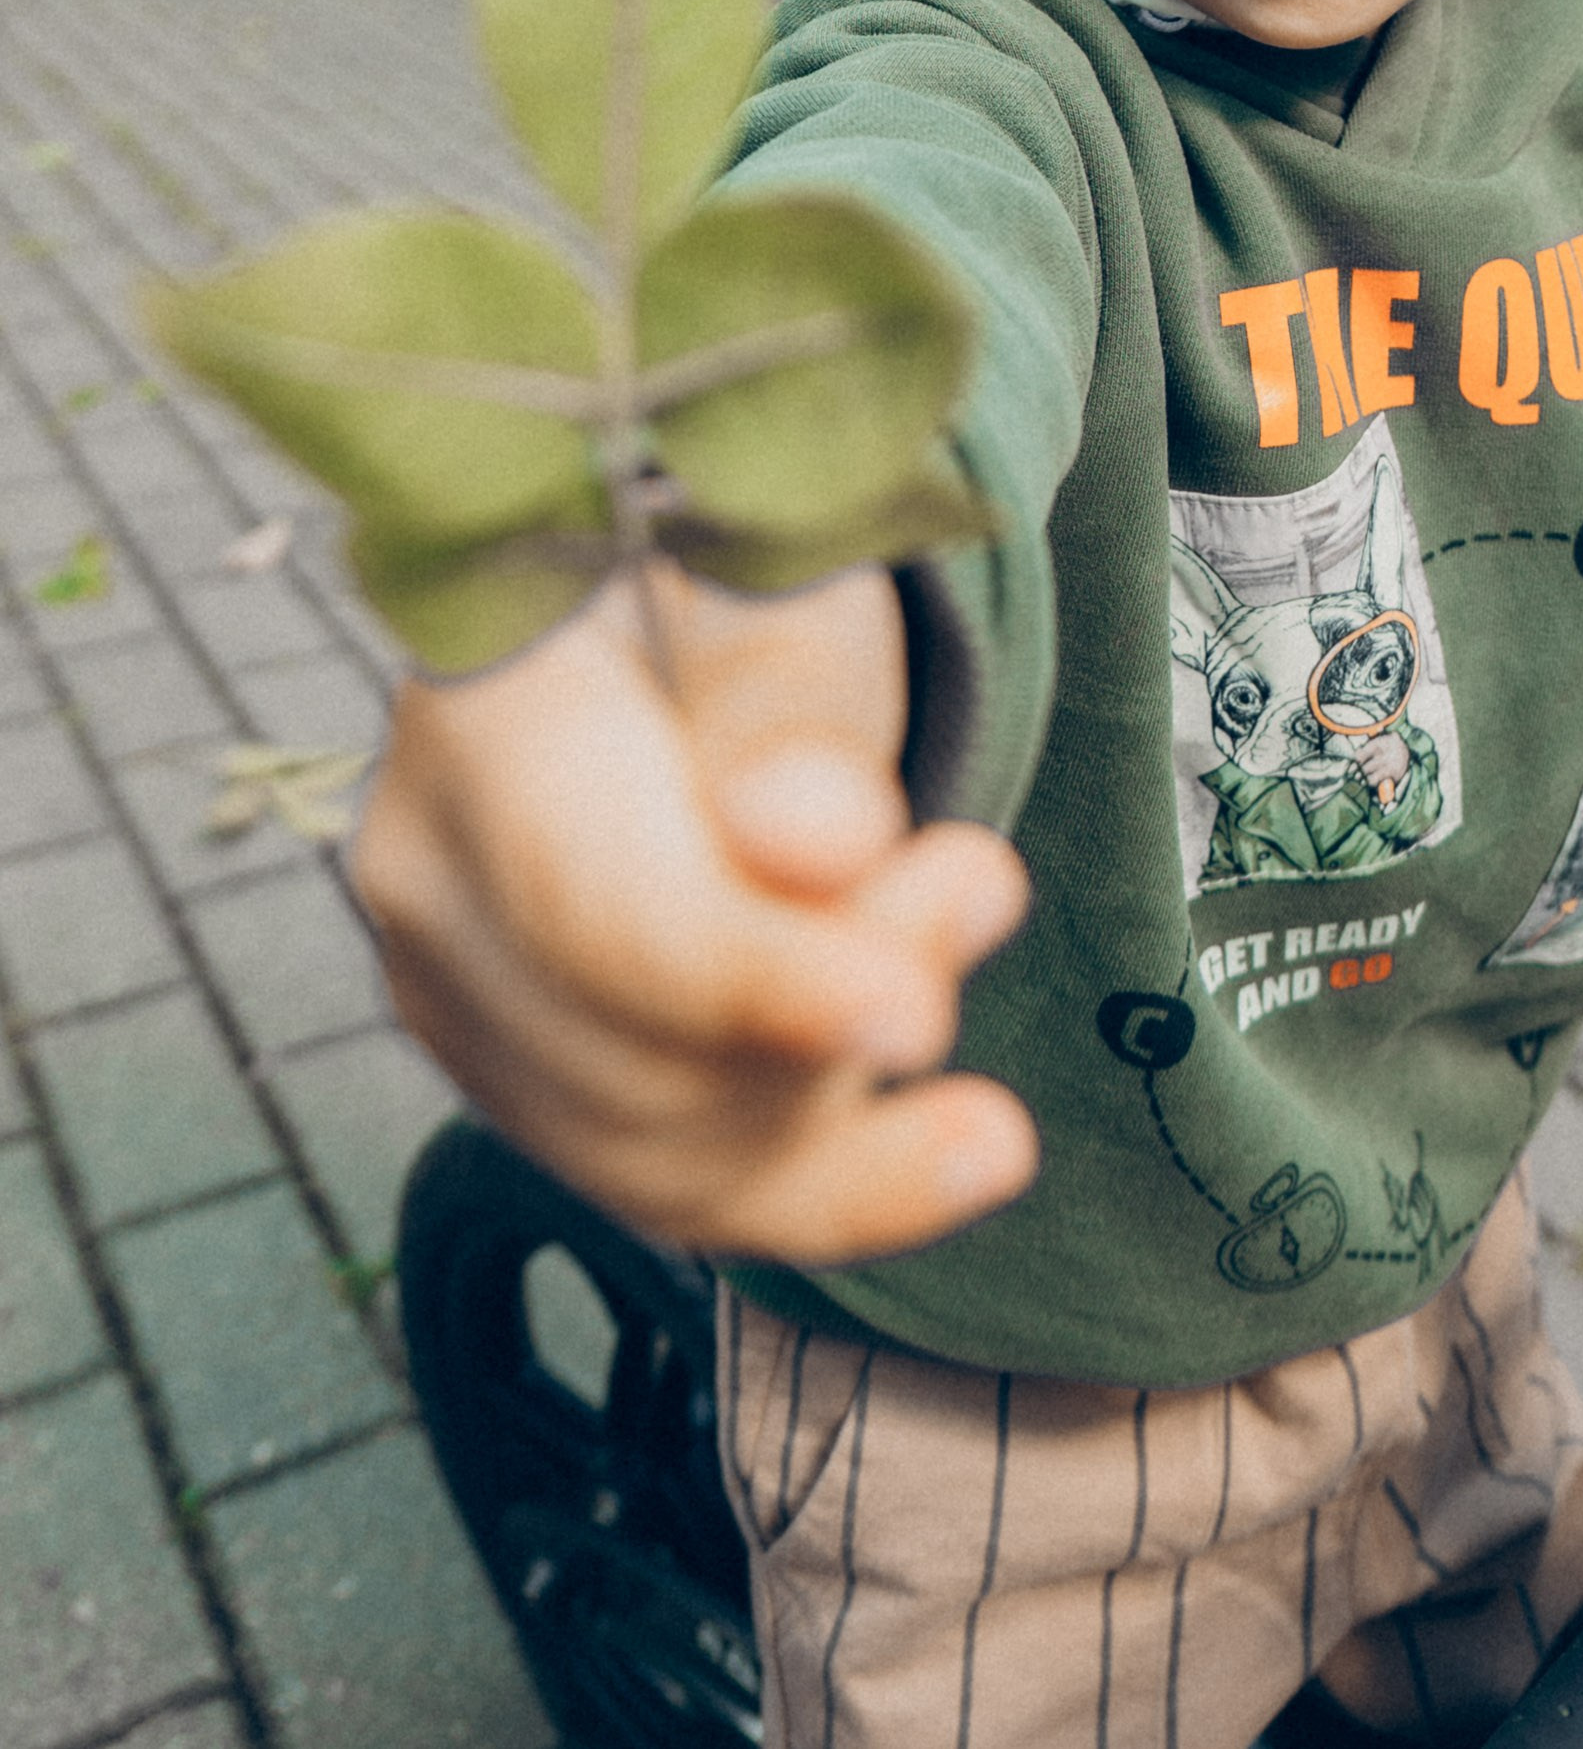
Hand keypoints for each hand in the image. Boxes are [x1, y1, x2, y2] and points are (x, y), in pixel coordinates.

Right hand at [353, 559, 1035, 1259]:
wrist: (678, 607)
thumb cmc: (737, 573)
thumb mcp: (790, 576)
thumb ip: (794, 706)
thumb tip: (806, 842)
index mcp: (474, 699)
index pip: (590, 897)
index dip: (749, 980)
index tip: (910, 1018)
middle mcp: (425, 864)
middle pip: (627, 1047)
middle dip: (835, 1020)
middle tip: (979, 883)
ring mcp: (456, 989)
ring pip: (655, 1152)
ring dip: (851, 1102)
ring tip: (963, 926)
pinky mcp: (521, 1075)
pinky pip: (674, 1187)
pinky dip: (832, 1183)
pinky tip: (955, 1141)